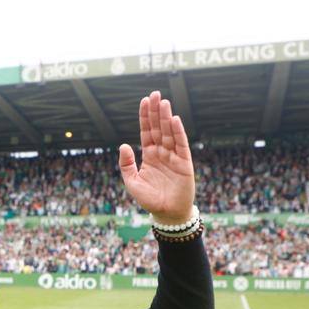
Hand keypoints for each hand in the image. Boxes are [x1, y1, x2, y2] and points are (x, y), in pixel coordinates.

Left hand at [118, 90, 195, 223]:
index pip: (147, 132)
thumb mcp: (132, 182)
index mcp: (149, 155)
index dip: (145, 117)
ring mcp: (174, 157)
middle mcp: (162, 153)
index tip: (144, 101)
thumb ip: (126, 164)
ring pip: (169, 133)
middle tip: (155, 94)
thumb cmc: (150, 199)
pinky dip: (178, 132)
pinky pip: (181, 144)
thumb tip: (123, 144)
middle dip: (156, 111)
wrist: (167, 214)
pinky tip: (174, 119)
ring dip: (166, 117)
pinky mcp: (184, 163)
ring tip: (163, 102)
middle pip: (158, 128)